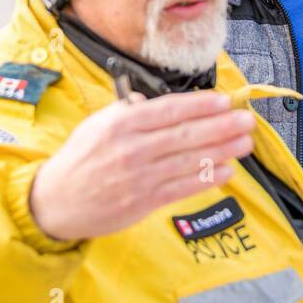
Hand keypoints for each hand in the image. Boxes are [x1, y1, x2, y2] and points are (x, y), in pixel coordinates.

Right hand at [29, 90, 255, 240]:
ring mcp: (140, 176)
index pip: (169, 110)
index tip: (225, 101)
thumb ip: (130, 111)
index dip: (201, 105)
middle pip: (186, 134)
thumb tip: (157, 103)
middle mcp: (132, 148)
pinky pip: (183, 187)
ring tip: (245, 142)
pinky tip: (228, 170)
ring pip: (189, 160)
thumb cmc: (80, 159)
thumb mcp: (98, 124)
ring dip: (222, 150)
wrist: (55, 201)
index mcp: (122, 123)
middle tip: (247, 119)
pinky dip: (207, 178)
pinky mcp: (144, 201)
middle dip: (221, 126)